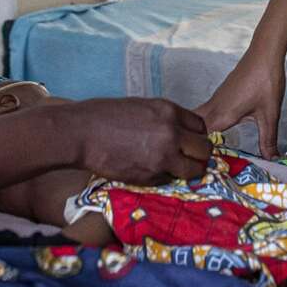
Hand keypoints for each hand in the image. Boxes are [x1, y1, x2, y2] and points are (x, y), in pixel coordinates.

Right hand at [70, 98, 210, 183]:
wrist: (83, 134)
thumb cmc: (106, 116)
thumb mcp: (142, 107)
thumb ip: (164, 119)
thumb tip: (179, 132)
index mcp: (168, 110)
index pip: (201, 126)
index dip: (197, 135)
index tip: (190, 141)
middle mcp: (171, 133)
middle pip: (204, 149)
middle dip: (199, 155)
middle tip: (189, 158)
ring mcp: (162, 156)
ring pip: (194, 169)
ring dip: (188, 171)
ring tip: (175, 169)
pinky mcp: (151, 177)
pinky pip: (169, 180)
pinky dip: (165, 178)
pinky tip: (151, 171)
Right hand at [197, 49, 285, 157]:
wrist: (264, 52)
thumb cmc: (266, 81)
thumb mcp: (269, 114)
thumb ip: (268, 140)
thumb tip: (272, 161)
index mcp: (223, 114)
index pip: (202, 138)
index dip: (199, 153)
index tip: (199, 168)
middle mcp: (214, 106)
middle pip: (194, 128)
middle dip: (193, 145)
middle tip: (196, 164)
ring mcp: (216, 99)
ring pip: (198, 119)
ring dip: (197, 134)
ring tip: (201, 154)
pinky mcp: (221, 94)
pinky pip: (206, 112)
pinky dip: (204, 124)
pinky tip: (213, 135)